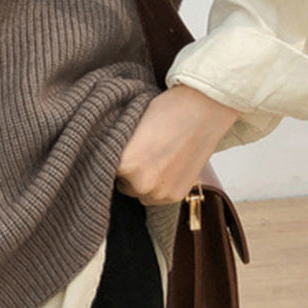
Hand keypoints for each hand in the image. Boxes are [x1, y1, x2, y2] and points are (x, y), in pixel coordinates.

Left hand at [115, 85, 239, 205]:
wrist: (202, 110)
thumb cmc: (166, 111)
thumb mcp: (130, 127)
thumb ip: (118, 149)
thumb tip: (107, 157)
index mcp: (124, 165)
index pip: (104, 169)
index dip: (111, 158)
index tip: (116, 151)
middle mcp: (140, 184)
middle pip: (122, 184)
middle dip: (127, 172)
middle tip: (139, 152)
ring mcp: (160, 193)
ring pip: (140, 193)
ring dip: (143, 181)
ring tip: (154, 158)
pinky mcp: (176, 195)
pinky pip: (158, 197)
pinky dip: (159, 185)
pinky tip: (166, 164)